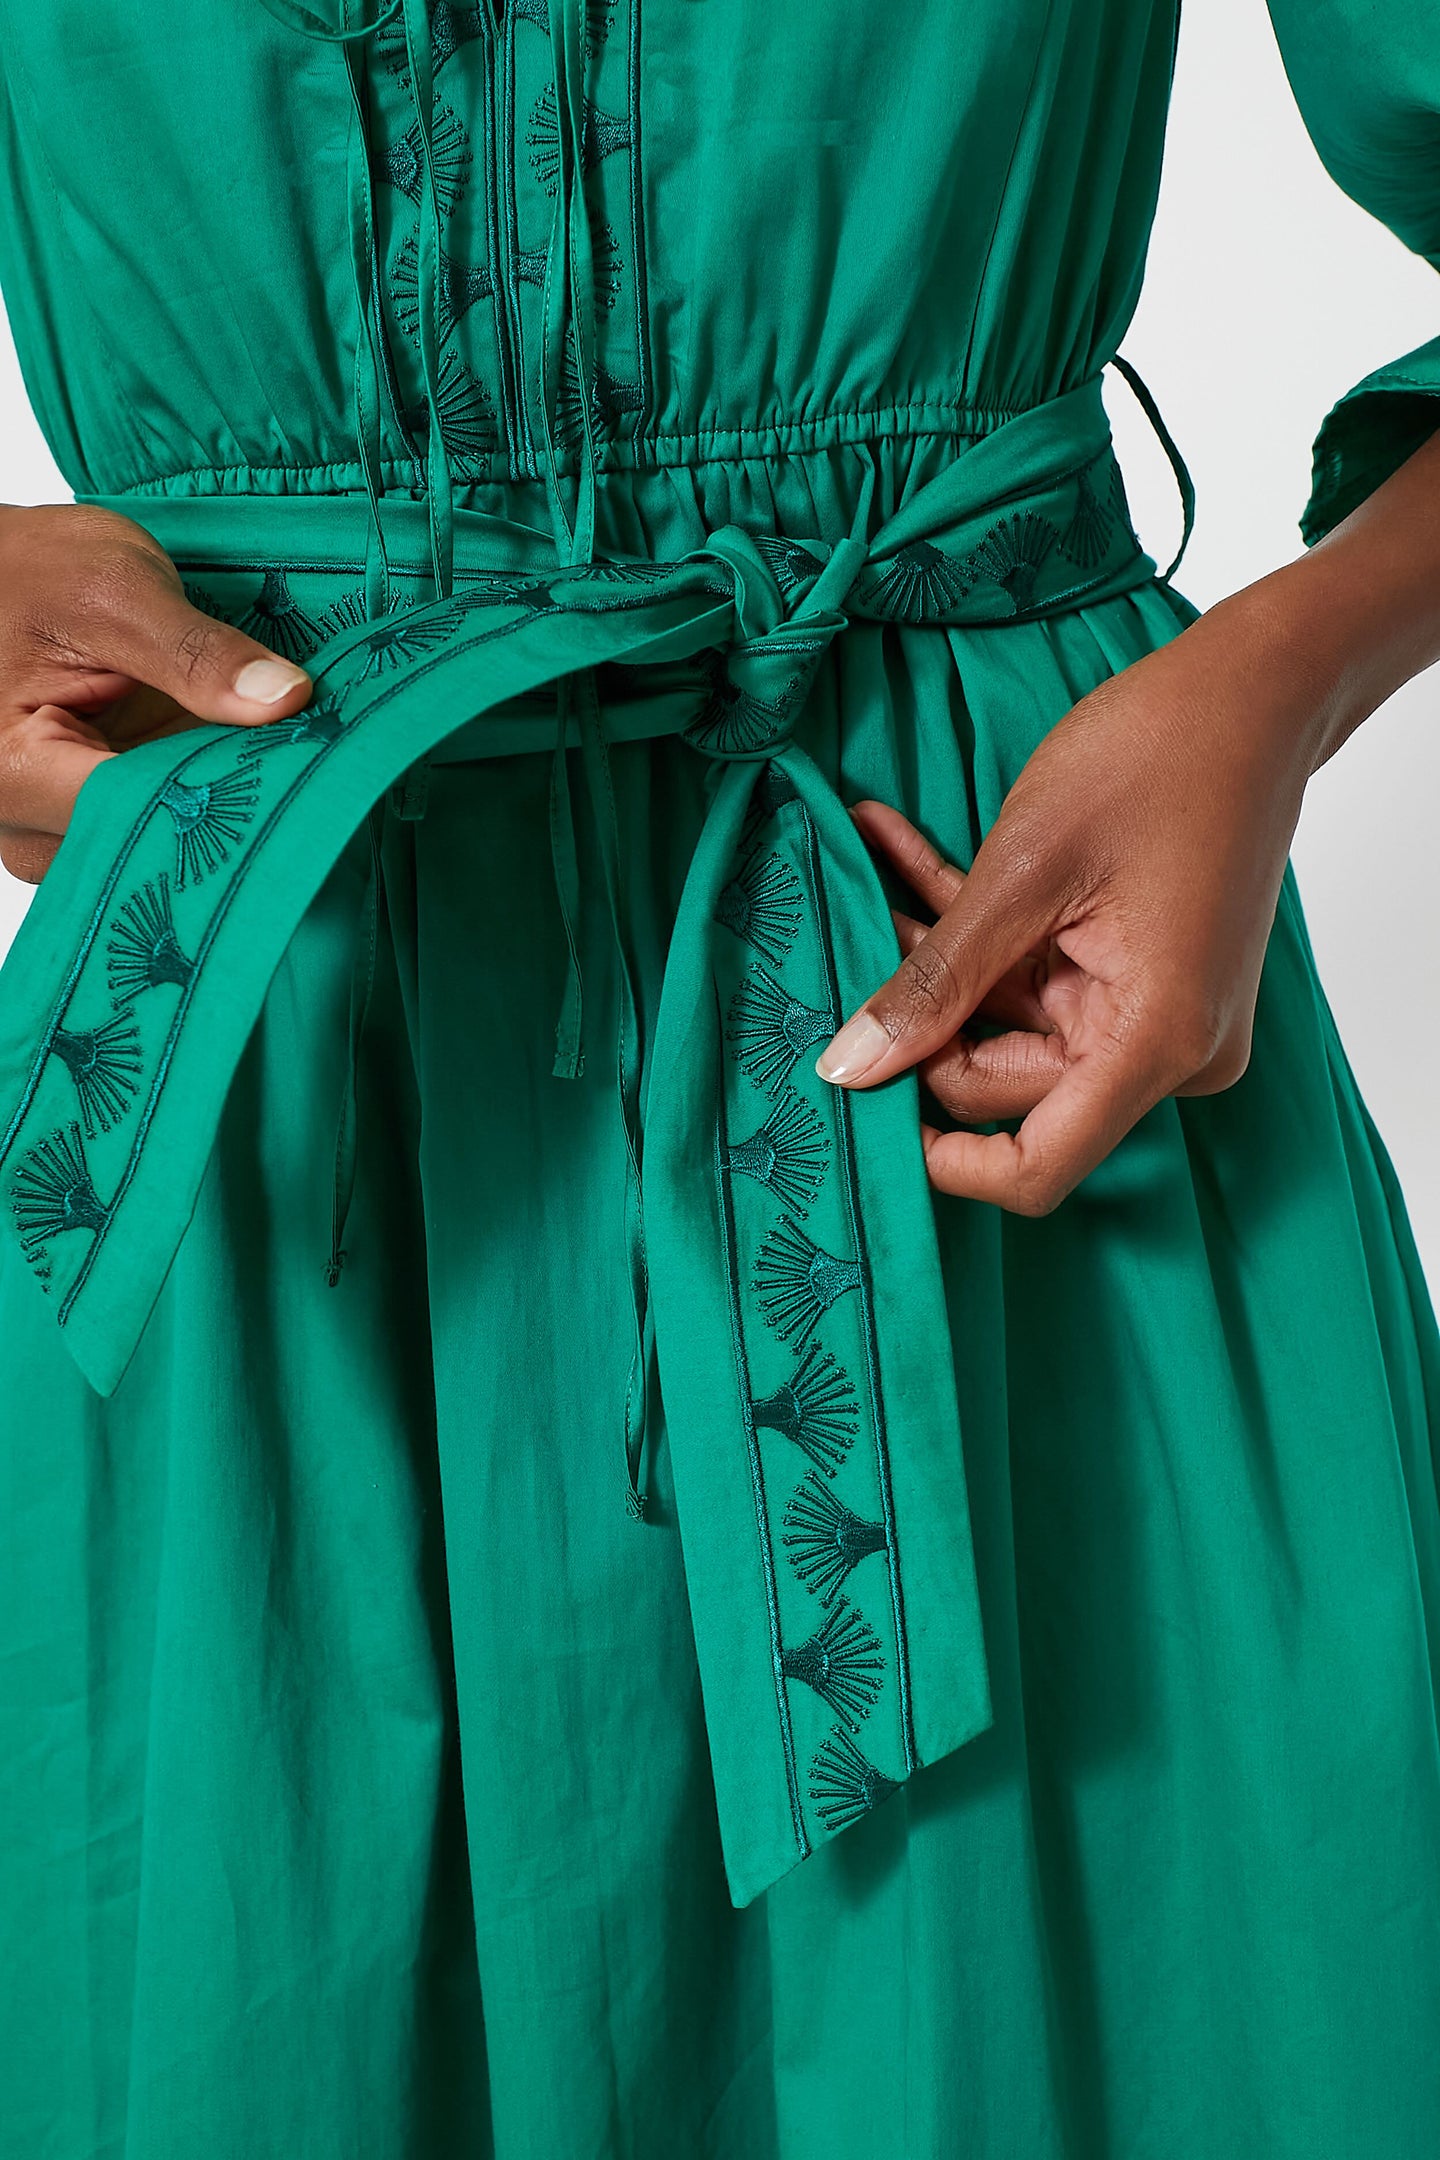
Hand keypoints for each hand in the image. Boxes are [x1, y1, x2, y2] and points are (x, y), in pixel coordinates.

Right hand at [0, 503, 312, 883]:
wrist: (1, 570)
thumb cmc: (29, 571)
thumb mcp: (116, 589)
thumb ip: (197, 652)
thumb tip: (286, 699)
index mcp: (16, 772)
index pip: (142, 817)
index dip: (224, 794)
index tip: (297, 766)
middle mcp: (26, 823)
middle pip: (152, 846)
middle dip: (228, 802)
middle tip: (301, 758)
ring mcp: (56, 828)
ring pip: (160, 846)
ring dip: (217, 802)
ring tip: (268, 753)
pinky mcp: (88, 817)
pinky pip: (156, 827)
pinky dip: (201, 793)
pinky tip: (236, 759)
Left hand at [815, 586, 1330, 1214]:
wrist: (1253, 692)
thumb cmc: (1160, 758)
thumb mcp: (1022, 872)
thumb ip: (935, 981)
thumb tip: (850, 1068)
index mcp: (1155, 1040)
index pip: (1038, 1166)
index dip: (942, 1157)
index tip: (863, 1104)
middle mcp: (1166, 1050)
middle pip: (1006, 1087)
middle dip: (921, 1017)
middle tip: (849, 930)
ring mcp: (1155, 1017)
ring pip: (1005, 1025)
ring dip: (934, 956)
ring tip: (867, 859)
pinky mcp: (1137, 980)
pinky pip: (1032, 981)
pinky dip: (972, 931)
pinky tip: (896, 850)